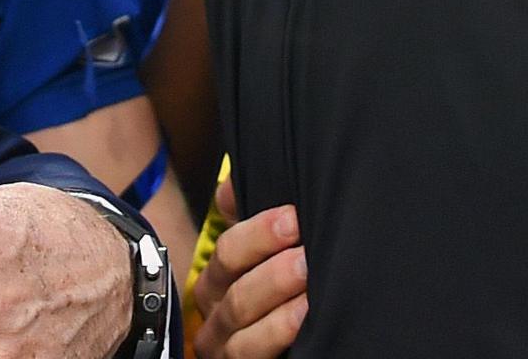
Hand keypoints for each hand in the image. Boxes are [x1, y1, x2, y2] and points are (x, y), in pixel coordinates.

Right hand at [189, 202, 304, 358]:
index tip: (294, 217)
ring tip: (310, 288)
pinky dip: (279, 334)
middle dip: (275, 271)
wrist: (285, 342)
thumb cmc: (279, 292)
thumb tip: (230, 186)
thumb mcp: (266, 251)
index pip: (229, 251)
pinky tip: (305, 319)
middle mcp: (217, 314)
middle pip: (236, 290)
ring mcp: (228, 348)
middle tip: (307, 255)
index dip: (260, 233)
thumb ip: (248, 214)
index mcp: (219, 279)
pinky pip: (253, 354)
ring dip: (279, 306)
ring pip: (242, 327)